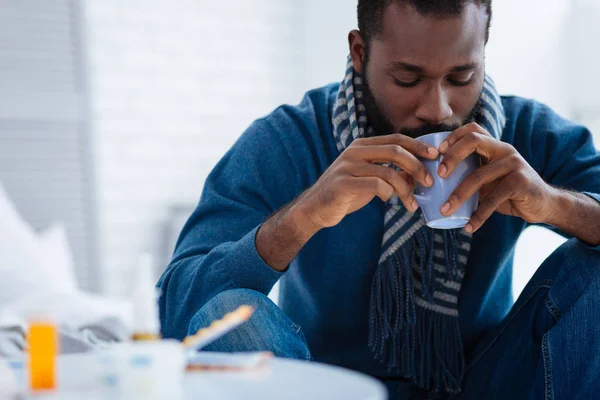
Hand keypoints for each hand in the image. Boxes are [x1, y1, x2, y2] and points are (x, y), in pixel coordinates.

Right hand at [296, 134, 439, 229]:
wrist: (316, 208)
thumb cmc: (347, 193)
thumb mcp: (369, 177)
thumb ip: (389, 171)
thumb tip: (418, 173)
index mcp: (362, 146)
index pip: (396, 139)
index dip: (418, 145)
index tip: (435, 156)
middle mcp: (354, 152)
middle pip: (395, 151)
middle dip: (417, 167)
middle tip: (429, 182)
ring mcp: (347, 167)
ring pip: (388, 172)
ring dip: (405, 189)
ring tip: (410, 203)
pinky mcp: (343, 184)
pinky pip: (376, 186)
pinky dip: (388, 194)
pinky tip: (386, 201)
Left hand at [437, 122, 556, 232]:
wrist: (543, 204)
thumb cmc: (509, 192)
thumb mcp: (488, 180)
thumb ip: (470, 175)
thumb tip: (434, 185)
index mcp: (495, 146)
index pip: (472, 129)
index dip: (453, 137)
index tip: (436, 153)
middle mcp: (504, 150)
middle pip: (473, 141)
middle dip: (452, 156)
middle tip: (438, 176)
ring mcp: (514, 164)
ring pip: (478, 175)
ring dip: (458, 196)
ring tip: (445, 211)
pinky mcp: (521, 182)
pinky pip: (493, 198)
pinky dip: (478, 215)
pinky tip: (469, 226)